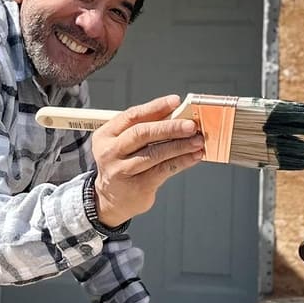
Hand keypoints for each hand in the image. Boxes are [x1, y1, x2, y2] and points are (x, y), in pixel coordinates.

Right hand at [90, 95, 204, 226]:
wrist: (110, 200)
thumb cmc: (122, 166)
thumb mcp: (123, 145)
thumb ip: (144, 130)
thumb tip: (177, 116)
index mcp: (106, 135)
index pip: (132, 116)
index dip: (155, 107)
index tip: (175, 101)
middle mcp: (110, 152)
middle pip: (142, 133)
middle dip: (170, 127)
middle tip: (191, 125)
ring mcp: (121, 171)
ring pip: (155, 153)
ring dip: (180, 146)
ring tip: (197, 141)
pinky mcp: (136, 186)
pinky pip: (163, 170)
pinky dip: (181, 162)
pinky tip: (193, 157)